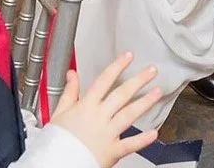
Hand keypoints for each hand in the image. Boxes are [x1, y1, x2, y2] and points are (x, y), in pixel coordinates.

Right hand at [50, 53, 162, 167]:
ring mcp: (107, 133)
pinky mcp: (111, 151)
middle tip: (152, 71)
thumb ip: (69, 92)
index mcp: (86, 106)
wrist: (56, 163)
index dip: (117, 67)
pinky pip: (129, 145)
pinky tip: (154, 133)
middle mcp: (99, 117)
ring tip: (158, 92)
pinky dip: (142, 140)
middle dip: (138, 80)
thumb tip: (72, 74)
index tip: (128, 56)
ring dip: (145, 102)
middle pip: (121, 94)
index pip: (104, 81)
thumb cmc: (57, 140)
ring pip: (129, 115)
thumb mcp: (59, 112)